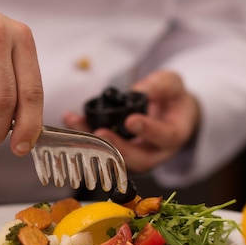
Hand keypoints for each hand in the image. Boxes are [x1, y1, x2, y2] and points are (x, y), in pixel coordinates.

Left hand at [63, 71, 199, 172]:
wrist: (168, 114)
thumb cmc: (172, 100)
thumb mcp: (172, 85)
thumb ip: (160, 85)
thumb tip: (139, 90)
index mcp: (173, 136)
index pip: (164, 137)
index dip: (148, 130)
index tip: (130, 121)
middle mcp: (155, 153)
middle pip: (137, 159)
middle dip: (116, 147)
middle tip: (99, 132)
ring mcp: (135, 158)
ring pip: (115, 159)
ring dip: (93, 143)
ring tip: (77, 123)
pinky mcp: (118, 155)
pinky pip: (102, 151)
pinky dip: (85, 138)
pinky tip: (72, 121)